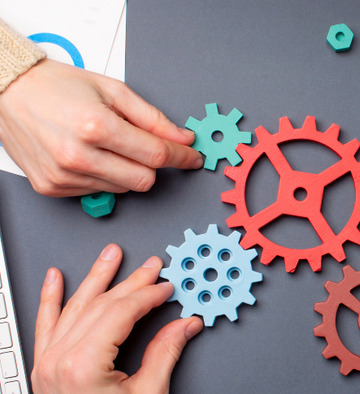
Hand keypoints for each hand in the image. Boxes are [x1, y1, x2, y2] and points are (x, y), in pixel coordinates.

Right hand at [0, 59, 201, 196]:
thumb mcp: (113, 90)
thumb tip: (183, 139)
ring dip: (126, 170)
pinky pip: (97, 191)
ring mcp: (63, 176)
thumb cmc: (57, 87)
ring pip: (123, 189)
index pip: (156, 155)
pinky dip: (103, 176)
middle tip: (145, 146)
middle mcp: (78, 156)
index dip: (182, 158)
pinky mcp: (52, 188)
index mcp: (96, 126)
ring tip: (107, 145)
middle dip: (152, 164)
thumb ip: (153, 119)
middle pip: (143, 180)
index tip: (193, 158)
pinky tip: (89, 155)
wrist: (8, 92)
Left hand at [31, 245, 202, 393]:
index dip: (148, 295)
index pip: (120, 313)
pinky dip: (51, 300)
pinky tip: (55, 280)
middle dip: (128, 282)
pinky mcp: (45, 371)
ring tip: (110, 256)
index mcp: (83, 366)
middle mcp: (59, 361)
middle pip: (98, 306)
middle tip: (150, 266)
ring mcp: (47, 365)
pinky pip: (46, 326)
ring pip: (73, 309)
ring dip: (94, 280)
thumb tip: (184, 324)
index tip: (167, 286)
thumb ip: (166, 352)